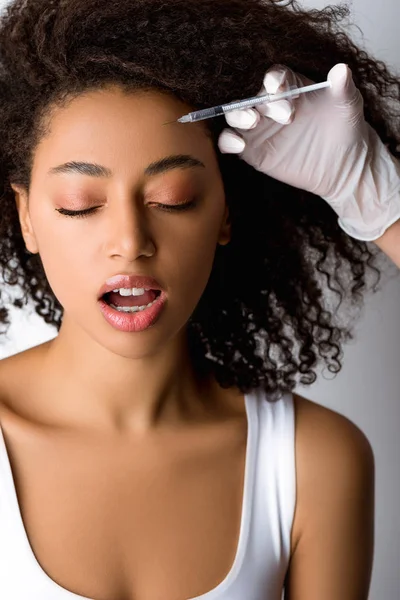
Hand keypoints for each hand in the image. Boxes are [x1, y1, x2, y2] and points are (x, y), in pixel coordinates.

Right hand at [218, 63, 399, 240]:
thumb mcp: (348, 106)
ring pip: (236, 117)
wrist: (343, 165)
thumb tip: (342, 70)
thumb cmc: (346, 129)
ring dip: (237, 116)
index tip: (278, 88)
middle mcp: (270, 105)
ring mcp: (259, 129)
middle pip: (251, 96)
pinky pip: (231, 143)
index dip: (274, 81)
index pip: (275, 78)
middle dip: (256, 102)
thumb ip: (342, 88)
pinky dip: (228, 141)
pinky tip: (237, 145)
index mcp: (291, 88)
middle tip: (271, 115)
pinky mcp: (252, 151)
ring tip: (252, 123)